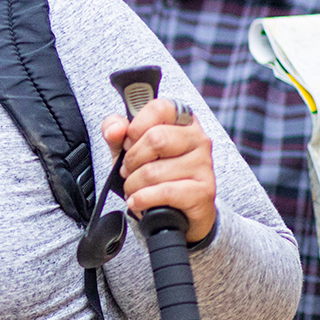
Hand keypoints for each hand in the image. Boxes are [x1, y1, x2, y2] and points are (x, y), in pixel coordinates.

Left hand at [102, 98, 215, 242]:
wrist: (176, 212)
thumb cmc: (153, 173)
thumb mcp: (128, 148)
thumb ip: (116, 131)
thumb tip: (115, 128)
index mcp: (182, 120)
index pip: (159, 108)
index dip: (136, 126)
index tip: (129, 142)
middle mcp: (198, 138)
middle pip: (156, 139)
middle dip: (132, 159)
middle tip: (128, 169)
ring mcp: (204, 164)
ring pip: (154, 170)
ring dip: (134, 184)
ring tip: (135, 188)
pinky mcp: (204, 191)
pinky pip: (164, 192)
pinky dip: (142, 199)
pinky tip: (138, 201)